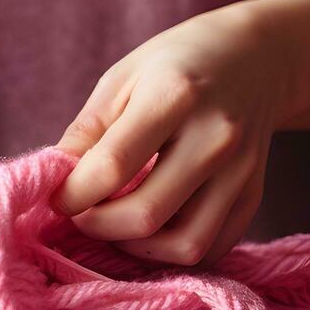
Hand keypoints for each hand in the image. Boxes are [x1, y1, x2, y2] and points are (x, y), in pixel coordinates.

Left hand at [54, 5, 297, 265]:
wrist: (255, 58)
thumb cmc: (176, 64)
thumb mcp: (122, 76)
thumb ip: (87, 131)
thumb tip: (54, 183)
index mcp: (174, 94)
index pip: (112, 166)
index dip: (72, 194)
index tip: (57, 197)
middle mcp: (215, 135)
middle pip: (146, 215)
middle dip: (98, 227)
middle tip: (83, 213)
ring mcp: (240, 169)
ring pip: (184, 245)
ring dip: (137, 249)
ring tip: (117, 223)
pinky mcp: (253, 193)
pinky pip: (212, 248)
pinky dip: (174, 251)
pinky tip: (153, 228)